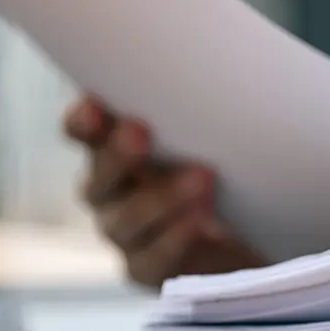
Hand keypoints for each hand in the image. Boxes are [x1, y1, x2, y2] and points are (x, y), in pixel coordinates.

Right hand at [64, 95, 264, 285]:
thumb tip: (222, 61)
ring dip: (159, 199)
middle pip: (96, 178)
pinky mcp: (147, 269)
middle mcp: (109, 191)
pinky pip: (150, 261)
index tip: (96, 108)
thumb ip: (194, 111)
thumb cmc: (220, 165)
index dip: (82, 121)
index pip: (81, 131)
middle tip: (139, 132)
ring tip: (200, 178)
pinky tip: (199, 224)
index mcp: (112, 147)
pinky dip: (174, 241)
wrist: (248, 230)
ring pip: (123, 221)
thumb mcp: (207, 133)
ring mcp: (124, 234)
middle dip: (116, 156)